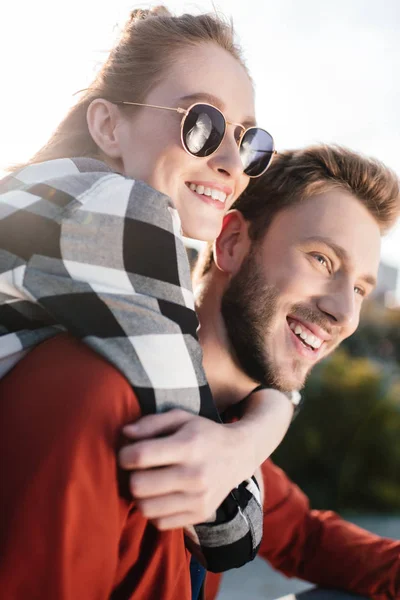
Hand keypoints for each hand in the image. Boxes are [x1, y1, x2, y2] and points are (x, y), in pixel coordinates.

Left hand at [118, 409, 251, 529]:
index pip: (141, 456)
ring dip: (140, 496)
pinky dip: (153, 511)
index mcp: (188, 446)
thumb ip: (151, 423)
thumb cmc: (203, 433)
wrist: (239, 454)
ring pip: (146, 508)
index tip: (127, 454)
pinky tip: (160, 497)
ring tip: (147, 484)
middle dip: (131, 476)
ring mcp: (198, 498)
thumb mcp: (181, 417)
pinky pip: (160, 522)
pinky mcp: (200, 514)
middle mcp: (194, 475)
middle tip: (137, 470)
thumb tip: (125, 434)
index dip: (124, 455)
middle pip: (139, 485)